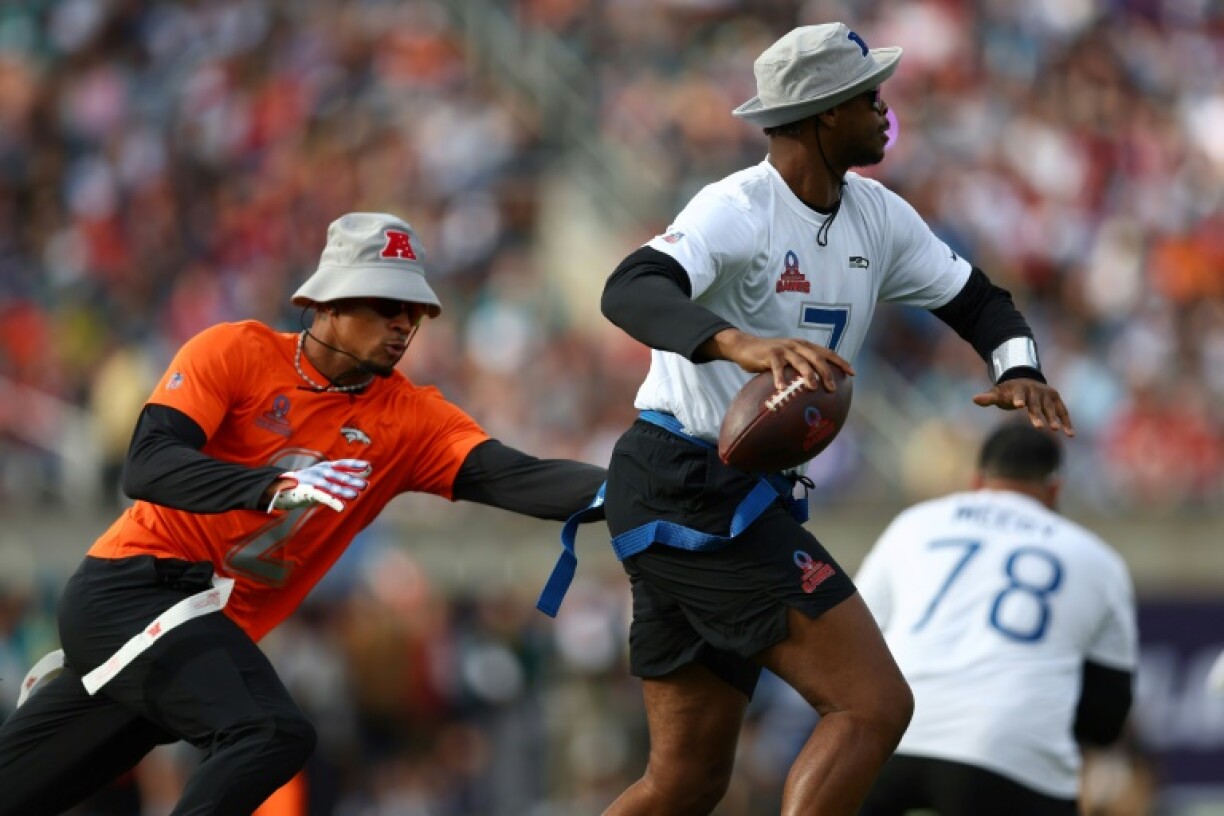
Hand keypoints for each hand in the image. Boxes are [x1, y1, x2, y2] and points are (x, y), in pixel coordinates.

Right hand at [267, 459, 371, 512]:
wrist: (281, 488)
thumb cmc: (308, 484)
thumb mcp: (324, 478)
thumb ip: (340, 480)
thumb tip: (362, 482)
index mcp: (325, 467)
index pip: (342, 464)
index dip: (355, 465)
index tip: (368, 466)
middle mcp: (320, 472)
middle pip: (339, 476)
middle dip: (353, 480)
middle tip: (365, 485)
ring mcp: (313, 481)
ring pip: (332, 487)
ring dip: (344, 491)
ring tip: (356, 496)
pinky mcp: (308, 491)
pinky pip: (322, 496)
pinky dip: (333, 501)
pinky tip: (342, 508)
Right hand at [701, 329, 854, 391]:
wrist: (746, 346)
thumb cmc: (769, 357)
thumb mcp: (788, 359)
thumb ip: (800, 369)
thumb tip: (814, 389)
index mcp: (804, 346)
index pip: (827, 353)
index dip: (841, 362)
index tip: (852, 373)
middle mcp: (797, 345)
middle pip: (817, 358)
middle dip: (826, 372)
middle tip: (832, 388)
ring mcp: (784, 349)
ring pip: (800, 361)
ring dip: (808, 374)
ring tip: (812, 387)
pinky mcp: (770, 354)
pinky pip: (777, 367)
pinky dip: (780, 378)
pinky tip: (782, 388)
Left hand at [972, 378, 1074, 435]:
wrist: (1024, 380)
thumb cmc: (1008, 391)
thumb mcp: (997, 393)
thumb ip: (988, 398)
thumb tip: (974, 399)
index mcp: (1019, 387)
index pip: (1018, 393)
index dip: (1018, 398)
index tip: (1018, 405)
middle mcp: (1035, 389)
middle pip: (1036, 403)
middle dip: (1037, 414)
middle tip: (1039, 427)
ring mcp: (1047, 394)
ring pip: (1050, 407)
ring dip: (1053, 418)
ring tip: (1055, 430)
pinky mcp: (1055, 399)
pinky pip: (1062, 411)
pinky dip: (1066, 421)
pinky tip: (1070, 434)